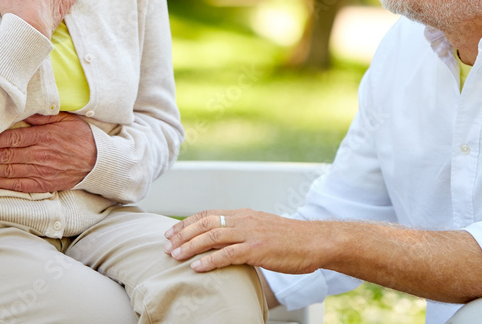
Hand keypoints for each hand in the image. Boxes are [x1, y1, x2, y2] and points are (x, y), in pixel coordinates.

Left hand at [0, 112, 96, 191]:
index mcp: (44, 137)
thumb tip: (22, 108)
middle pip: (5, 155)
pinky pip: (18, 185)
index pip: (11, 138)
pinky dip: (1, 183)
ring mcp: (41, 171)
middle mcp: (40, 155)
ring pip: (8, 171)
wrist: (98, 162)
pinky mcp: (43, 184)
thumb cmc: (81, 137)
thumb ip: (43, 116)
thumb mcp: (65, 119)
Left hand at [163, 209, 327, 273]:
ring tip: (174, 256)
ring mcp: (251, 234)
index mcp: (244, 214)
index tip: (170, 232)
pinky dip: (210, 260)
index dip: (186, 223)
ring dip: (190, 246)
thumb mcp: (262, 229)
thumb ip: (243, 232)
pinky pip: (228, 254)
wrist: (316, 241)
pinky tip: (196, 267)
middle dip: (182, 234)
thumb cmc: (291, 240)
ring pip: (212, 236)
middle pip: (205, 223)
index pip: (208, 214)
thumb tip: (225, 242)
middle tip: (166, 246)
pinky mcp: (258, 249)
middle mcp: (244, 220)